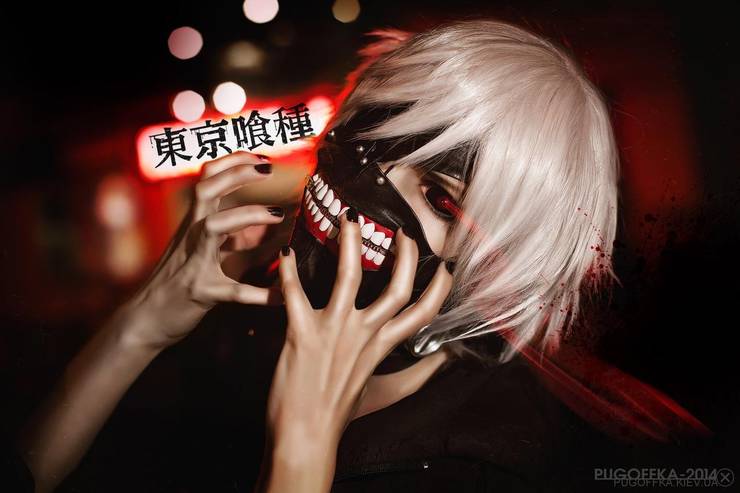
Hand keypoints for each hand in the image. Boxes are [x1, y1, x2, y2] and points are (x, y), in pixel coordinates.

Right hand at [128, 151, 284, 349]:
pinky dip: (259, 294)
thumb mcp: (206, 255)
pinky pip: (233, 291)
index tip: (262, 158)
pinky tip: (280, 296)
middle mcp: (191, 237)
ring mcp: (193, 262)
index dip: (233, 163)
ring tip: (278, 214)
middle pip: (206, 190)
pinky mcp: (200, 293)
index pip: (207, 179)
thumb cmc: (177, 284)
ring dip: (247, 216)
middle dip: (237, 173)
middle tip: (269, 168)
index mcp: (193, 225)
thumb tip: (271, 227)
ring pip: (214, 227)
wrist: (144, 321)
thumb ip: (235, 240)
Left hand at [261, 211, 452, 491]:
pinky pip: (294, 294)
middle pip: (398, 288)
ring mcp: (334, 332)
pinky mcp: (302, 333)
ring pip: (350, 277)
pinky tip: (286, 252)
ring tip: (349, 218)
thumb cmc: (340, 414)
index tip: (446, 266)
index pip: (422, 312)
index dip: (438, 287)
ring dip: (350, 243)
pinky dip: (288, 271)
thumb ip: (418, 375)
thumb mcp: (386, 393)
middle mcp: (364, 334)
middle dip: (406, 255)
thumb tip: (445, 360)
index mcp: (383, 345)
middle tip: (402, 231)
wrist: (305, 437)